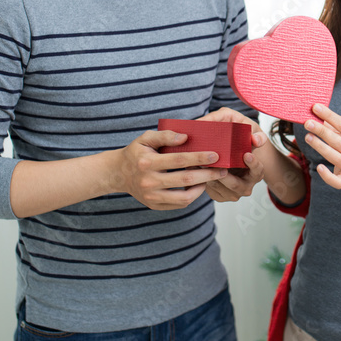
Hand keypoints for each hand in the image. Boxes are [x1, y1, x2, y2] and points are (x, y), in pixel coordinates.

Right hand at [112, 130, 226, 209]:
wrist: (118, 173)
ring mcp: (151, 197)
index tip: (215, 155)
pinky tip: (198, 186)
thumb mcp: (146, 138)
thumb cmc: (136, 153)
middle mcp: (149, 182)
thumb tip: (185, 137)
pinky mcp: (154, 206)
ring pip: (184, 197)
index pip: (178, 160)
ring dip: (202, 188)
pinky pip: (179, 204)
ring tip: (211, 178)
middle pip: (185, 179)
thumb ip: (165, 135)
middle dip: (208, 175)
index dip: (199, 157)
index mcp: (147, 163)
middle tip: (222, 170)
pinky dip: (192, 196)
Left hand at [199, 107, 269, 201]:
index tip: (246, 154)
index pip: (257, 170)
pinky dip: (202, 180)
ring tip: (199, 163)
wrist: (232, 160)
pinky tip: (195, 168)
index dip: (253, 163)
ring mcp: (233, 194)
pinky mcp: (220, 196)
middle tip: (214, 163)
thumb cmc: (241, 147)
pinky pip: (210, 190)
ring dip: (209, 176)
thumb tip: (256, 139)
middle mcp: (246, 186)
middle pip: (235, 184)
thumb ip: (256, 136)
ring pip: (220, 187)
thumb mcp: (249, 138)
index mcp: (256, 173)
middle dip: (222, 173)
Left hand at [303, 103, 340, 192]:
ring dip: (321, 147)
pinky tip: (319, 167)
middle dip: (322, 132)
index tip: (315, 107)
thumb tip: (316, 113)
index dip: (330, 116)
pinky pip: (337, 181)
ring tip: (308, 137)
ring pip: (336, 158)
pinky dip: (328, 176)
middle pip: (339, 142)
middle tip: (308, 122)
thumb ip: (334, 127)